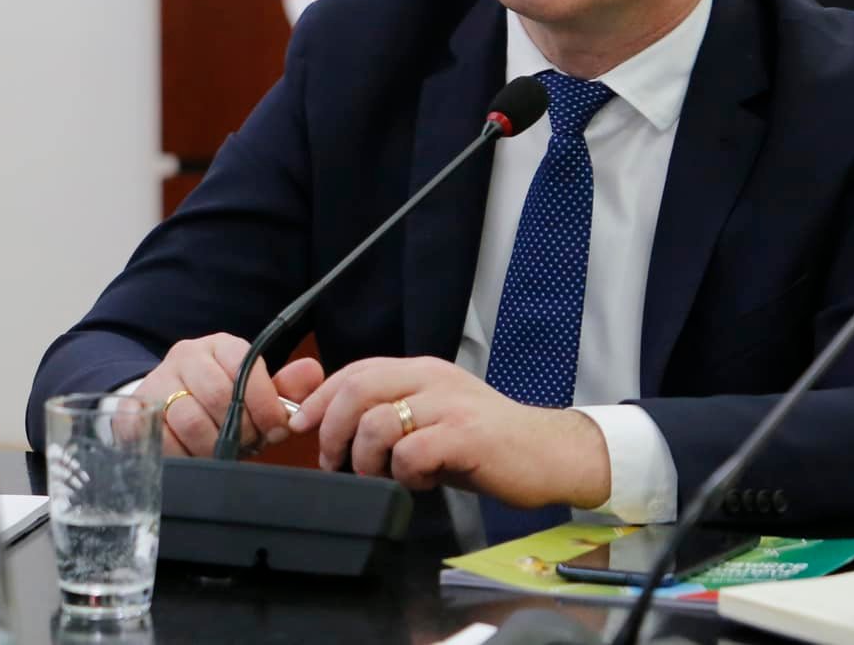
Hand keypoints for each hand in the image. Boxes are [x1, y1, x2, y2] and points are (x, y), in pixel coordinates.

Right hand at [134, 334, 324, 457]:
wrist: (167, 411)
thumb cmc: (220, 405)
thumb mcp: (255, 395)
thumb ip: (286, 388)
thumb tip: (313, 371)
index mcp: (220, 346)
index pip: (245, 366)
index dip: (265, 404)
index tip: (275, 429)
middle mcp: (186, 356)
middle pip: (219, 394)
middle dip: (241, 429)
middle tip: (249, 444)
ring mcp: (158, 380)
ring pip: (190, 418)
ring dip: (212, 445)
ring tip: (221, 452)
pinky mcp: (137, 408)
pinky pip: (163, 437)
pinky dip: (184, 454)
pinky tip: (194, 455)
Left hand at [287, 356, 608, 509]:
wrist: (551, 454)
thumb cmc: (486, 443)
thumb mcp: (431, 419)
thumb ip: (391, 416)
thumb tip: (333, 430)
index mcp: (420, 371)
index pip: (355, 372)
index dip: (321, 399)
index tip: (302, 426)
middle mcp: (432, 379)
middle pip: (358, 390)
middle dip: (331, 429)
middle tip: (331, 460)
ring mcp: (450, 405)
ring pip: (378, 423)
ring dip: (366, 458)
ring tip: (382, 476)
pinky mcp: (466, 436)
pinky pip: (412, 452)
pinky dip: (405, 474)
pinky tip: (420, 482)